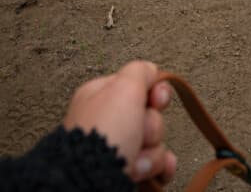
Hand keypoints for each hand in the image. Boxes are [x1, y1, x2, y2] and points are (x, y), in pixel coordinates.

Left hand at [64, 60, 176, 183]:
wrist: (91, 183)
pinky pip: (156, 166)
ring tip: (135, 162)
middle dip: (151, 127)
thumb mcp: (123, 87)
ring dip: (151, 153)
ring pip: (154, 142)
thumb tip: (151, 70)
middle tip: (137, 133)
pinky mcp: (126, 174)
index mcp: (101, 97)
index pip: (138, 86)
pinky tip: (155, 173)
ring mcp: (117, 150)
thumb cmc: (105, 132)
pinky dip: (159, 169)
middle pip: (150, 116)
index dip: (155, 92)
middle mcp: (108, 123)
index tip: (156, 100)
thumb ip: (140, 71)